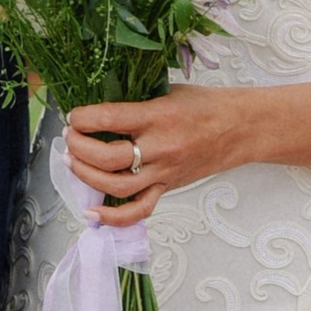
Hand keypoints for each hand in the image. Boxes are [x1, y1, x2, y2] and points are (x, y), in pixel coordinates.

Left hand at [63, 91, 257, 230]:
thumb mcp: (168, 91)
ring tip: (72, 162)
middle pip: (107, 157)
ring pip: (116, 186)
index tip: (73, 116)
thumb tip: (97, 109)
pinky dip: (113, 218)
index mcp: (159, 116)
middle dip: (78, 148)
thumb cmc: (205, 105)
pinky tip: (92, 214)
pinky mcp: (168, 188)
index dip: (83, 119)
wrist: (241, 128)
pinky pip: (138, 210)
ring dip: (85, 176)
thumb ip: (135, 102)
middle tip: (69, 137)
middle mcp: (160, 147)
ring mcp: (164, 172)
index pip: (110, 118)